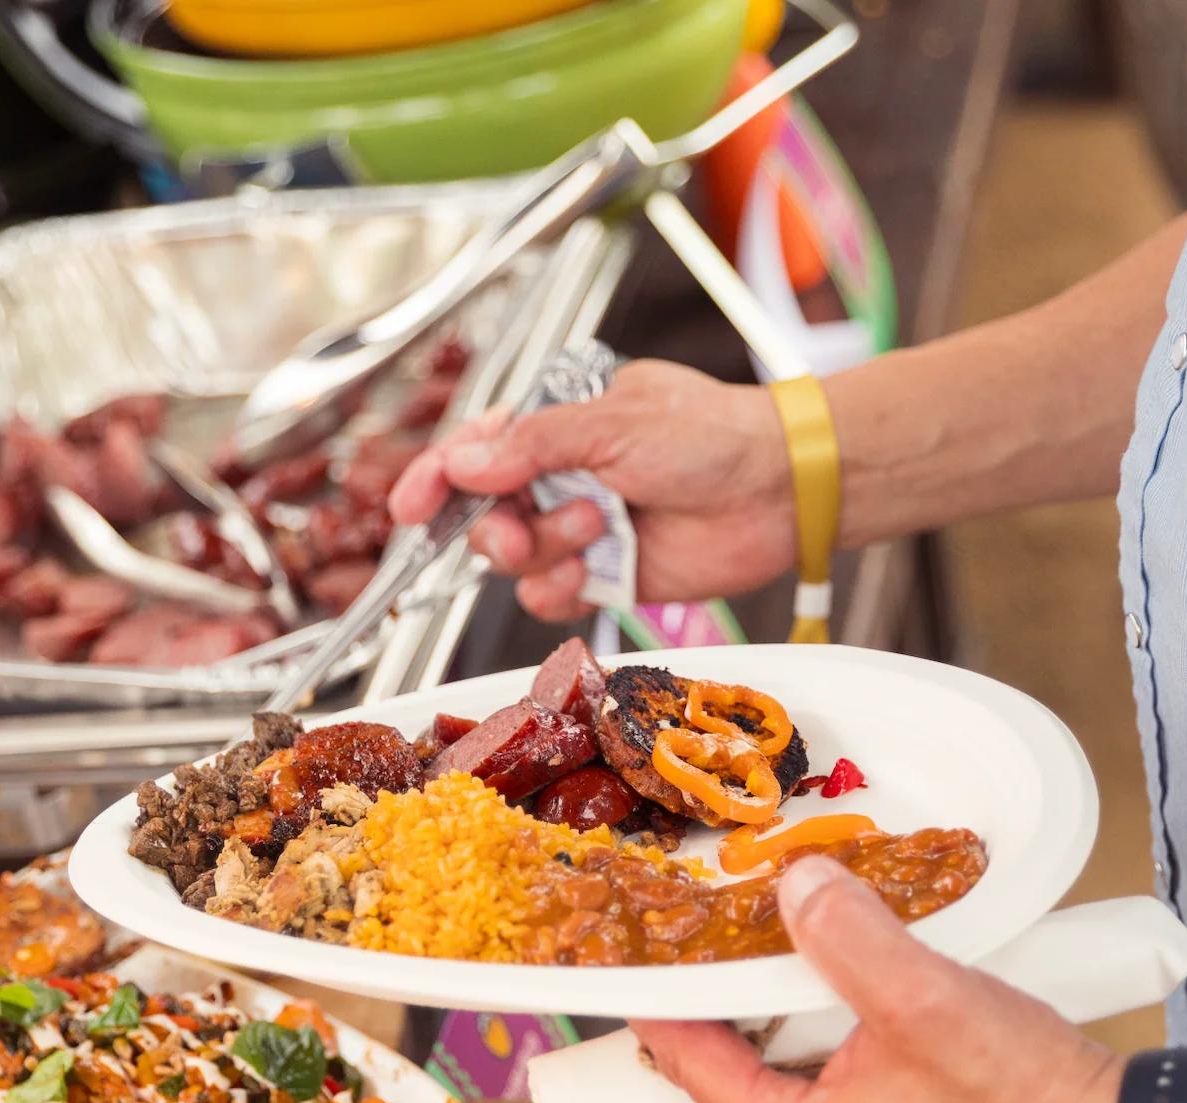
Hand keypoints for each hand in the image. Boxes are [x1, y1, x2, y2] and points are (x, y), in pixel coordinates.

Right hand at [387, 361, 796, 622]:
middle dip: (495, 529)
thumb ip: (534, 447)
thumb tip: (466, 462)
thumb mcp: (614, 424)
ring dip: (543, 552)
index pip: (477, 449)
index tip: (408, 508)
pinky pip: (552, 595)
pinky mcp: (607, 575)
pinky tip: (589, 574)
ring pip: (517, 560)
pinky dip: (560, 589)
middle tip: (519, 533)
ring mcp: (584, 527)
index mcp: (560, 425)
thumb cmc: (713, 437)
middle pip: (486, 514)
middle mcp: (565, 477)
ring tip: (593, 532)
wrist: (778, 489)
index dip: (435, 477)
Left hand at [631, 855, 1125, 1102]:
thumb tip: (794, 882)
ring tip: (739, 970)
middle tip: (673, 971)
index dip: (648, 1007)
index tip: (626, 952)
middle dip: (677, 1045)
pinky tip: (817, 993)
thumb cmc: (1020, 1096)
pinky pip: (804, 1101)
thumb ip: (848, 935)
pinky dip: (792, 1052)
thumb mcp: (924, 997)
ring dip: (740, 1044)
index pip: (679, 1072)